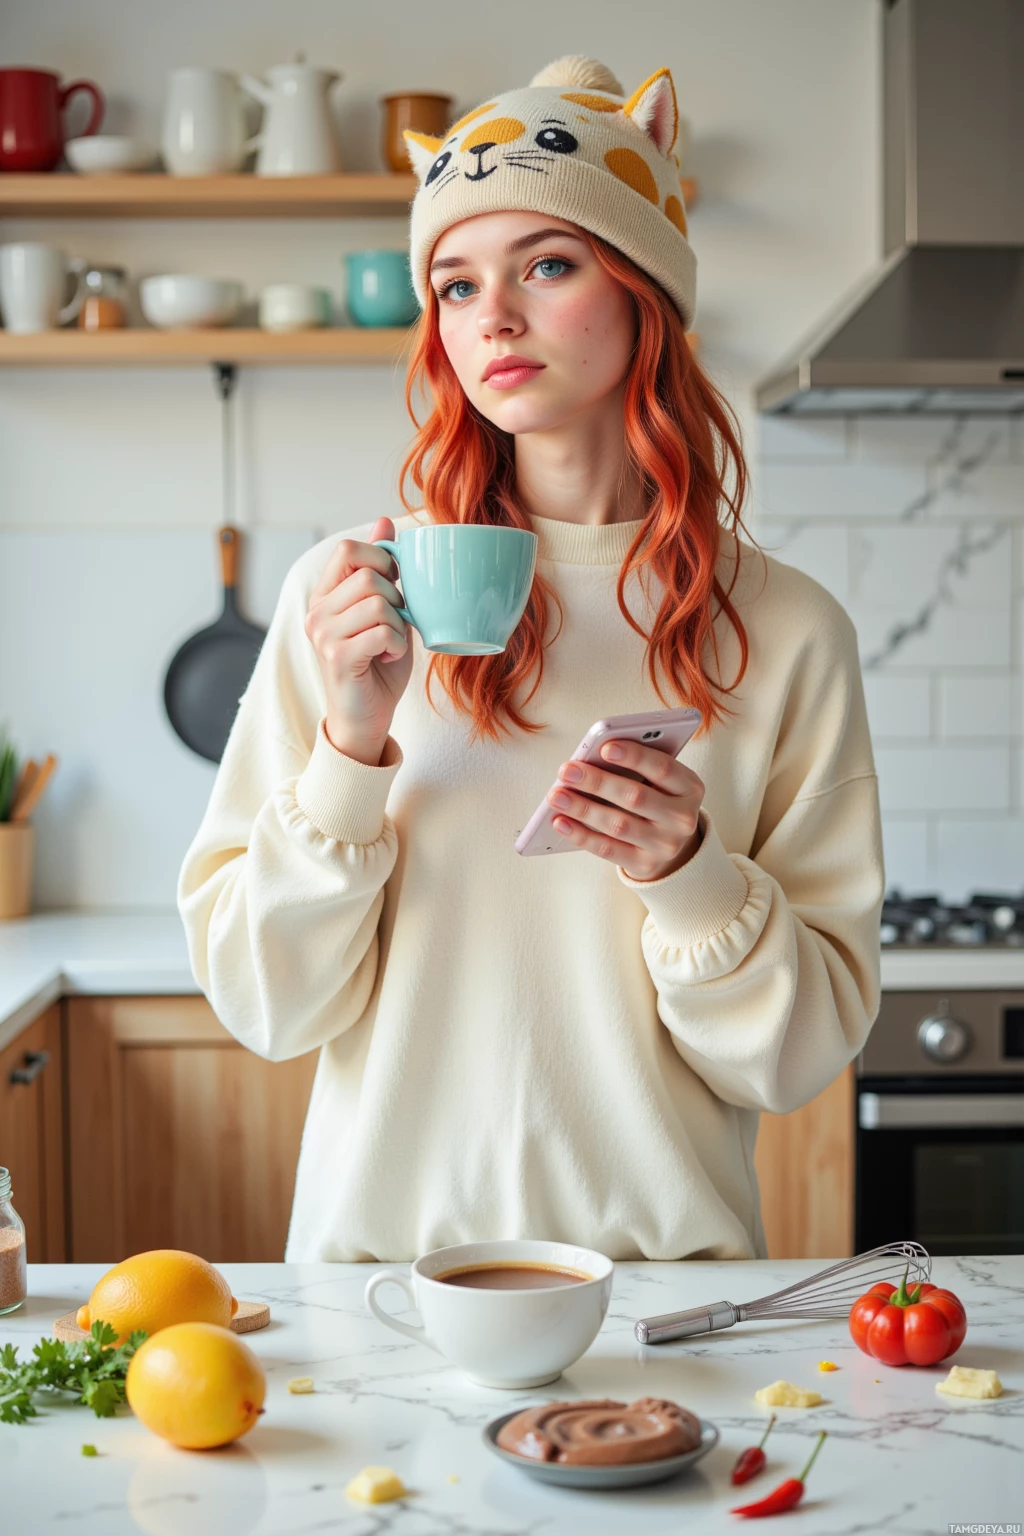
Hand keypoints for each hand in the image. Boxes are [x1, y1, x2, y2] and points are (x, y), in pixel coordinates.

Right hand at [305, 517, 412, 765]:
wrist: (367, 717)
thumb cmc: (377, 665)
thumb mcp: (385, 609)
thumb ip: (381, 569)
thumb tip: (384, 521)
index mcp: (325, 595)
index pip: (348, 550)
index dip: (381, 561)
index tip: (392, 588)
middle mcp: (317, 611)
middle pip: (368, 575)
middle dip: (396, 598)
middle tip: (392, 624)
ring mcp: (323, 634)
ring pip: (378, 602)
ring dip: (398, 625)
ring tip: (389, 644)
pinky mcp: (336, 657)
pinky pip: (382, 631)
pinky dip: (397, 644)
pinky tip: (387, 657)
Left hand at [546, 739, 704, 881]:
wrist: (672, 841)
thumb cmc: (657, 796)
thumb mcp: (660, 780)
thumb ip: (637, 765)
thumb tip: (591, 757)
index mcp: (690, 787)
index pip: (663, 768)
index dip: (634, 756)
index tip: (604, 746)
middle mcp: (682, 818)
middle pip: (635, 797)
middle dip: (597, 782)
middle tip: (566, 770)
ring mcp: (665, 845)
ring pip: (618, 825)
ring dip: (583, 809)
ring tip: (556, 795)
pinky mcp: (645, 864)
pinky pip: (608, 849)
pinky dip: (581, 835)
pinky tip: (560, 822)